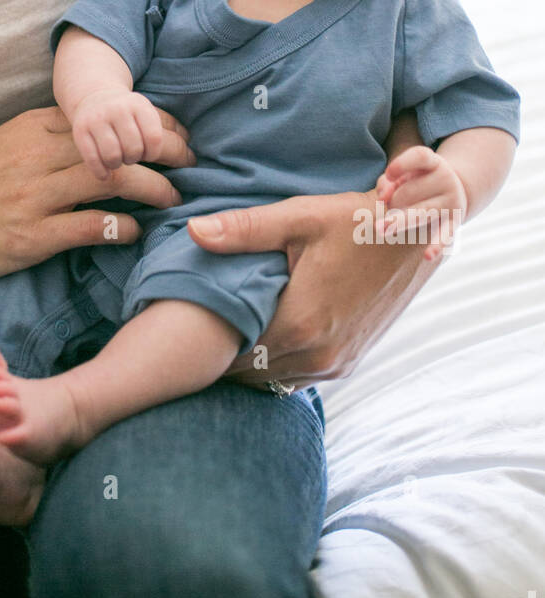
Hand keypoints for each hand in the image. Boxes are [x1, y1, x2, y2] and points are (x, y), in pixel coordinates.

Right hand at [0, 105, 193, 281]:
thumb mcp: (9, 142)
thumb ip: (51, 136)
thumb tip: (101, 133)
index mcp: (35, 129)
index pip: (105, 116)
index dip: (148, 120)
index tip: (176, 129)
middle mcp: (38, 156)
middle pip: (117, 144)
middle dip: (163, 149)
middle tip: (192, 160)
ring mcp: (35, 196)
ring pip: (112, 179)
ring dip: (153, 187)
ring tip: (175, 196)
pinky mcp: (31, 235)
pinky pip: (90, 226)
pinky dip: (122, 226)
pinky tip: (139, 230)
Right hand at [71, 89, 167, 179]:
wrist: (94, 95)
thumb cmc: (128, 114)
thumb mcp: (146, 114)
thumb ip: (166, 133)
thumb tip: (192, 159)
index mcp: (139, 105)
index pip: (154, 139)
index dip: (153, 153)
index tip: (149, 154)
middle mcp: (117, 109)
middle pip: (133, 150)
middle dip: (134, 158)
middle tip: (130, 156)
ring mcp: (96, 119)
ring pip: (113, 157)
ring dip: (117, 164)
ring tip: (118, 160)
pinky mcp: (80, 130)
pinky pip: (93, 160)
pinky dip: (101, 171)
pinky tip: (104, 173)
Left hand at [186, 189, 440, 389]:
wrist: (417, 233)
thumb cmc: (356, 220)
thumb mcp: (300, 217)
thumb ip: (243, 229)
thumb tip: (193, 230)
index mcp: (301, 323)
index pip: (233, 355)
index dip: (204, 344)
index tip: (180, 325)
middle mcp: (319, 355)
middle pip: (250, 373)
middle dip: (222, 356)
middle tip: (194, 332)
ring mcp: (338, 363)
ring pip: (274, 380)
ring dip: (250, 363)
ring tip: (225, 334)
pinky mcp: (350, 361)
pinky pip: (300, 378)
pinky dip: (277, 364)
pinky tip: (262, 337)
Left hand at [376, 146, 467, 260]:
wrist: (454, 191)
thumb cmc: (418, 180)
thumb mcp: (406, 173)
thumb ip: (389, 180)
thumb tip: (383, 197)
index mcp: (434, 163)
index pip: (420, 157)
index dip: (402, 164)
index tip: (389, 173)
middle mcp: (446, 180)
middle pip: (411, 191)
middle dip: (394, 200)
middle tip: (389, 205)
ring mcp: (451, 202)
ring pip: (421, 212)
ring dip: (399, 220)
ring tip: (381, 229)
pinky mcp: (453, 222)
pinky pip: (446, 235)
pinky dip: (437, 245)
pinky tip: (428, 256)